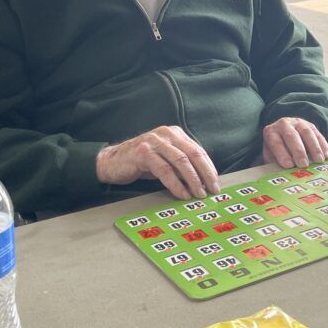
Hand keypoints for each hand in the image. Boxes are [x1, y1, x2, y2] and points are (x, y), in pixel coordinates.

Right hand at [95, 125, 219, 199]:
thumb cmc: (141, 162)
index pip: (198, 150)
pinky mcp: (143, 153)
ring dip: (192, 180)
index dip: (209, 167)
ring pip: (180, 161)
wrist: (112, 162)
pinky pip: (164, 170)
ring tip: (198, 194)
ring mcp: (154, 141)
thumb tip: (203, 182)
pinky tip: (182, 194)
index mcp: (174, 133)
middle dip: (205, 174)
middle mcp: (166, 134)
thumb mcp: (165, 160)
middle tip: (212, 190)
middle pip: (192, 154)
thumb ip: (182, 166)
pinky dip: (175, 184)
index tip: (216, 183)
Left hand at [262, 117, 327, 168]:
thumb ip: (277, 163)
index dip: (282, 154)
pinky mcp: (310, 126)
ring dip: (314, 148)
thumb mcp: (272, 156)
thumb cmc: (277, 151)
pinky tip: (327, 156)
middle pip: (291, 136)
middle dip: (298, 151)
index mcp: (271, 132)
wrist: (283, 136)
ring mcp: (298, 123)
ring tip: (318, 161)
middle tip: (303, 164)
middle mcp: (283, 124)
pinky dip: (323, 146)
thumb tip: (285, 175)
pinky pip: (318, 135)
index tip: (288, 165)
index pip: (275, 142)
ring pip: (307, 133)